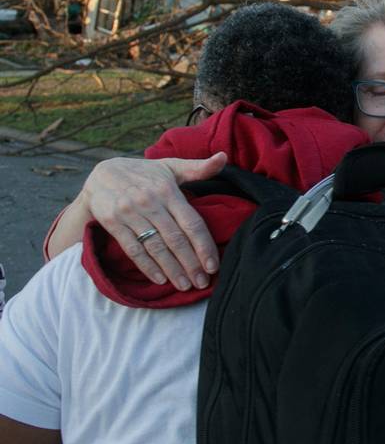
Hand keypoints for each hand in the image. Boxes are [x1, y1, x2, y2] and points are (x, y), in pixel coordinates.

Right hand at [80, 153, 225, 289]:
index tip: (213, 266)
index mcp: (168, 190)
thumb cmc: (145, 173)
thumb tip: (224, 157)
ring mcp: (129, 213)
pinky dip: (147, 266)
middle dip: (191, 264)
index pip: (191, 223)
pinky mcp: (112, 223)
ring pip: (155, 247)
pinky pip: (132, 249)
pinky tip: (160, 279)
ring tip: (184, 285)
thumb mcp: (171, 166)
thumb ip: (199, 168)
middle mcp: (150, 202)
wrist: (101, 172)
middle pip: (175, 239)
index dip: (204, 246)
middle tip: (202, 283)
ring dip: (172, 269)